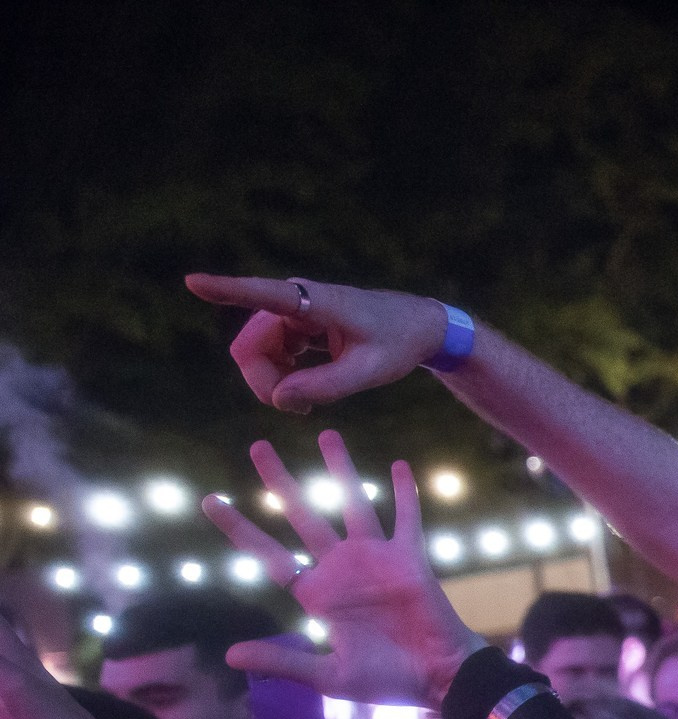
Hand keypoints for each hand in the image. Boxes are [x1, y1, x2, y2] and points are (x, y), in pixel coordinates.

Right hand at [184, 274, 447, 413]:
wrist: (417, 327)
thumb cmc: (398, 343)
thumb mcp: (370, 371)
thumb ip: (326, 387)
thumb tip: (278, 399)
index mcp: (316, 301)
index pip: (264, 293)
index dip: (226, 290)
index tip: (192, 281)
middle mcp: (295, 300)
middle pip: (250, 347)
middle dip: (265, 382)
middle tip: (301, 409)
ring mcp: (290, 312)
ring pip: (256, 355)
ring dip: (275, 382)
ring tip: (310, 401)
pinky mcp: (292, 325)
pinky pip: (269, 356)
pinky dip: (282, 378)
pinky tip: (306, 390)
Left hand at [201, 431, 486, 707]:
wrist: (437, 679)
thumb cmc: (386, 681)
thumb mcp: (328, 676)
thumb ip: (283, 661)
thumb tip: (230, 655)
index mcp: (316, 594)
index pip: (269, 555)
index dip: (240, 529)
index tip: (209, 502)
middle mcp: (340, 568)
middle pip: (302, 515)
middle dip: (279, 482)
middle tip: (258, 447)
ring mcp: (374, 560)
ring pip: (352, 504)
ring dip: (340, 470)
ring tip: (328, 435)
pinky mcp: (408, 559)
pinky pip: (406, 519)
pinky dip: (404, 493)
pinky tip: (399, 465)